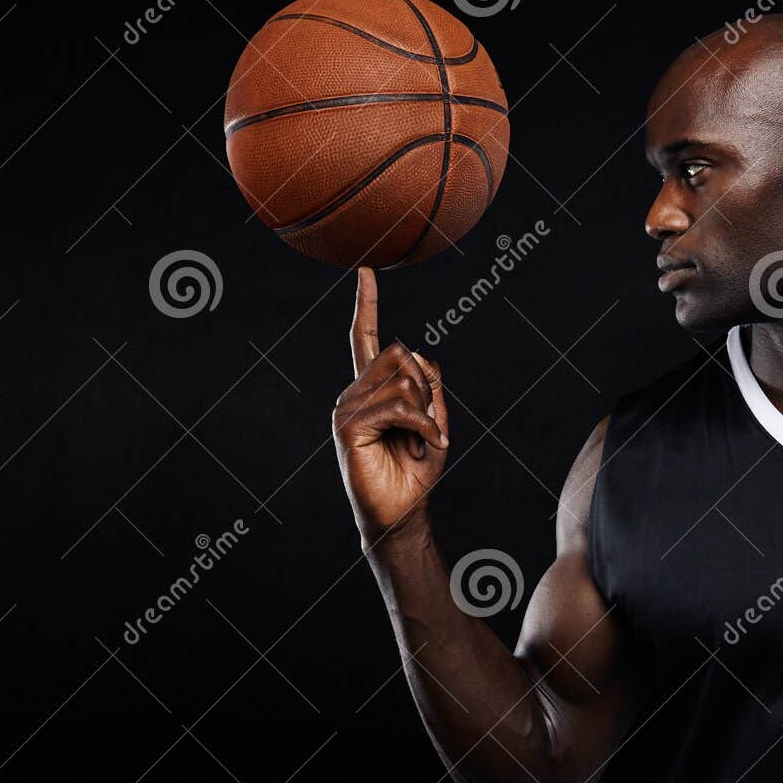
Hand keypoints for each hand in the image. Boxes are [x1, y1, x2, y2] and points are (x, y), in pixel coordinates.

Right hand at [333, 267, 448, 546]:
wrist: (401, 512)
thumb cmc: (416, 471)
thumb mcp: (435, 421)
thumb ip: (430, 387)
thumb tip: (419, 354)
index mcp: (371, 388)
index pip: (365, 338)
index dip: (367, 304)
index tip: (365, 271)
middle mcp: (354, 392)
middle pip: (401, 354)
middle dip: (427, 387)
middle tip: (429, 425)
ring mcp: (347, 407)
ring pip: (402, 379)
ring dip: (426, 411)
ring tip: (423, 441)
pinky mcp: (348, 425)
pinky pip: (398, 405)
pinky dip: (422, 425)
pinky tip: (424, 446)